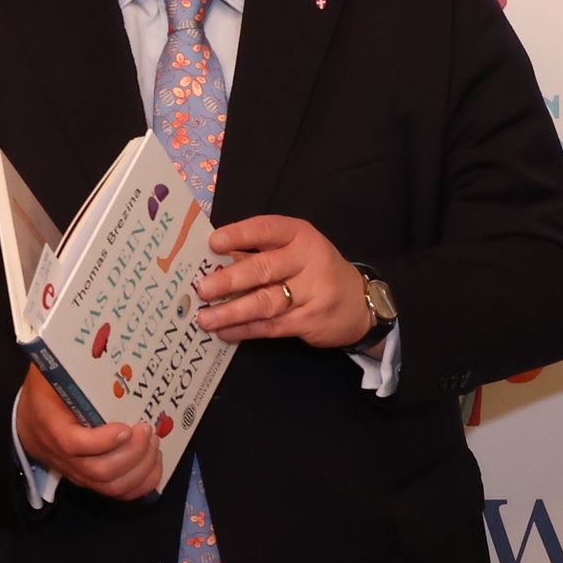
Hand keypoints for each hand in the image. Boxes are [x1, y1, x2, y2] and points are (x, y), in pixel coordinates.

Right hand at [14, 365, 163, 500]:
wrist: (29, 423)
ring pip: (112, 486)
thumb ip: (64, 361)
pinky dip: (142, 483)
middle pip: (100, 471)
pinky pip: (118, 493)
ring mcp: (78, 472)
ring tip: (154, 442)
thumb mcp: (48, 372)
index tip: (126, 427)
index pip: (74, 444)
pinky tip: (155, 463)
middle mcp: (63, 457)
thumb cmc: (46, 392)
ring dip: (141, 468)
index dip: (102, 441)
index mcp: (51, 426)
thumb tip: (92, 337)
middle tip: (148, 430)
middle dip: (133, 454)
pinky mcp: (92, 480)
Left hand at [193, 214, 375, 346]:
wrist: (360, 304)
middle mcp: (308, 261)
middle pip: (264, 269)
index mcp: (300, 235)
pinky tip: (225, 332)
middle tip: (202, 289)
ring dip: (231, 312)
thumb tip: (211, 260)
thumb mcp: (295, 251)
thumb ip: (258, 252)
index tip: (213, 242)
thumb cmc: (315, 271)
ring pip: (265, 302)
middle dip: (230, 280)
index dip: (240, 234)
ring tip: (205, 318)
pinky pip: (271, 326)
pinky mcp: (310, 321)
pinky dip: (245, 330)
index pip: (267, 229)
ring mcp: (313, 293)